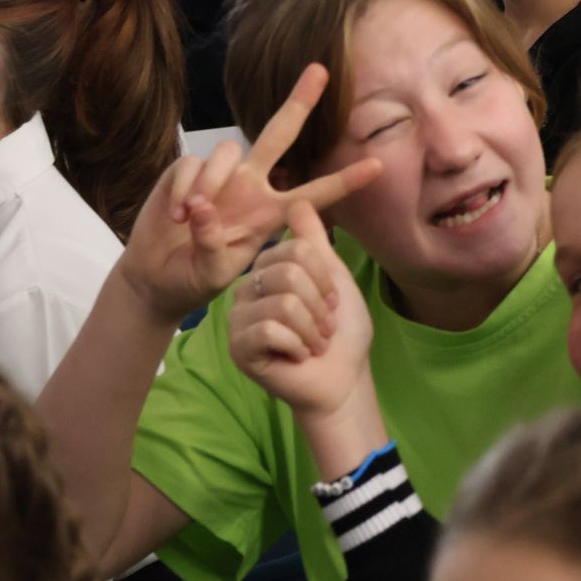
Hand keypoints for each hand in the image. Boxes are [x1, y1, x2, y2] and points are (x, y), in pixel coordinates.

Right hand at [114, 65, 383, 326]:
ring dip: (211, 182)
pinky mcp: (186, 170)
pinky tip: (175, 215)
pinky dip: (184, 187)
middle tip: (321, 70)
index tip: (379, 167)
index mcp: (270, 213)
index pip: (314, 195)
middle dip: (299, 102)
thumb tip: (202, 209)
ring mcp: (220, 176)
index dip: (344, 181)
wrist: (157, 278)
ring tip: (191, 216)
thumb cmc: (194, 276)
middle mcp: (251, 185)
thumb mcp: (214, 272)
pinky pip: (192, 163)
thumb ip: (214, 245)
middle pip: (279, 133)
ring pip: (229, 151)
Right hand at [228, 199, 373, 423]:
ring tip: (314, 344)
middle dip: (319, 306)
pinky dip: (297, 346)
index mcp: (268, 268)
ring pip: (282, 303)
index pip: (296, 248)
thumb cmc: (340, 332)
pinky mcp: (238, 346)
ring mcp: (239, 318)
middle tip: (324, 327)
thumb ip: (315, 242)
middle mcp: (247, 288)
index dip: (325, 278)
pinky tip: (297, 357)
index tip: (331, 301)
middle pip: (288, 272)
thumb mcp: (334, 278)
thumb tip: (297, 202)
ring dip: (312, 329)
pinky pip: (268, 330)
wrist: (342, 378)